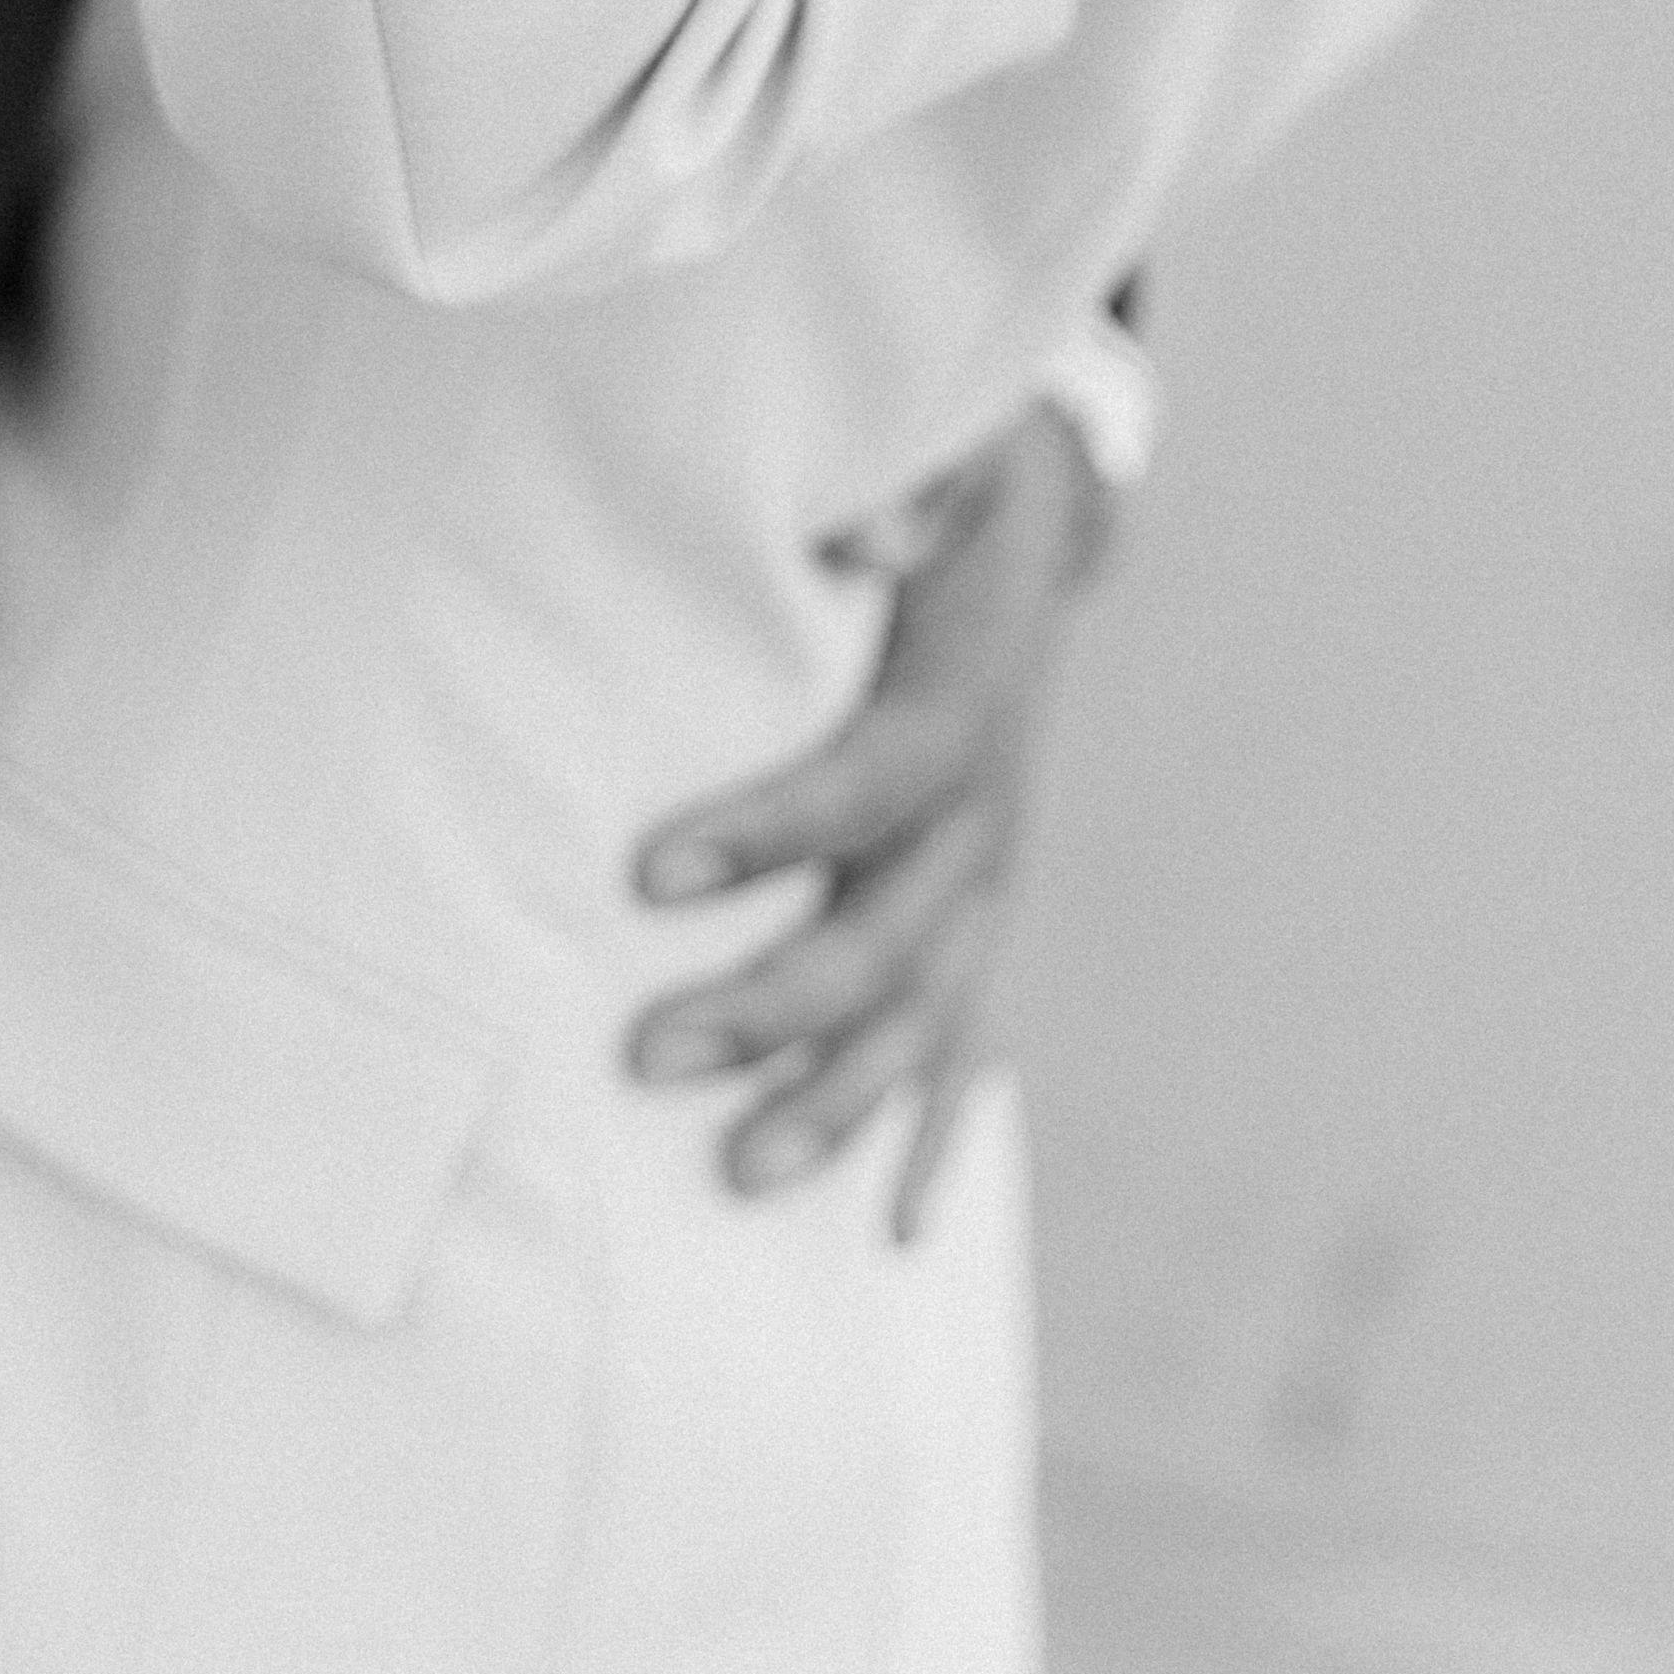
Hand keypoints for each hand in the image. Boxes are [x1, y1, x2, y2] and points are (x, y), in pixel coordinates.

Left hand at [620, 392, 1110, 1238]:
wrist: (1033, 513)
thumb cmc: (954, 471)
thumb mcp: (947, 442)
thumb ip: (906, 481)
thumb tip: (863, 528)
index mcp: (967, 696)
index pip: (872, 780)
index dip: (770, 831)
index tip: (645, 875)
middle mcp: (990, 812)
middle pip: (890, 934)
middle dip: (771, 1006)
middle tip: (640, 1053)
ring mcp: (994, 876)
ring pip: (926, 1017)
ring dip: (838, 1101)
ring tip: (735, 1175)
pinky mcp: (984, 909)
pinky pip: (967, 1039)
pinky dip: (935, 1130)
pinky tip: (899, 1231)